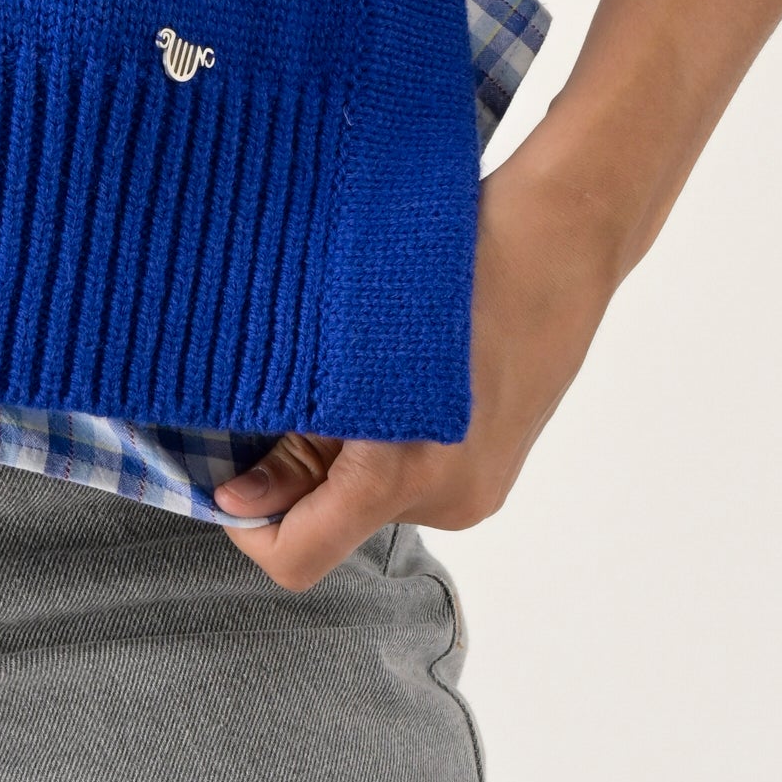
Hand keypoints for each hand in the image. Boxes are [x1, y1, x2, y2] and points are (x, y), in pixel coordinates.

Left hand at [207, 0, 781, 592]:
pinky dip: (369, 433)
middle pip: (326, 519)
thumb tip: (234, 495)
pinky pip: (401, 469)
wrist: (568, 226)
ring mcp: (476, 485)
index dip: (241, 523)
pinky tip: (368, 363)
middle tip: (268, 381)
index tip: (213, 472)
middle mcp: (450, 500)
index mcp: (411, 473)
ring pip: (362, 490)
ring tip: (329, 354)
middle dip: (285, 467)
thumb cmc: (463, 258)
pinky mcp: (488, 459)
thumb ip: (297, 426)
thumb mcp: (358, 332)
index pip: (296, 555)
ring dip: (328, 441)